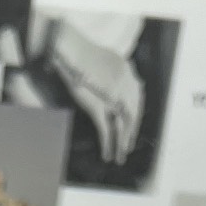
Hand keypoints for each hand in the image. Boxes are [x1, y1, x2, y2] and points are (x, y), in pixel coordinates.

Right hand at [50, 16, 144, 164]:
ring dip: (123, 143)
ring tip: (120, 157)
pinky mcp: (97, 105)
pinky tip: (107, 155)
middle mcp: (123, 83)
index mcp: (125, 70)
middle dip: (132, 132)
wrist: (69, 47)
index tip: (134, 125)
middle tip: (129, 146)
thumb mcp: (101, 60)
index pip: (137, 96)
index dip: (136, 113)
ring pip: (123, 124)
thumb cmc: (78, 52)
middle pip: (133, 112)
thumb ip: (110, 71)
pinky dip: (107, 144)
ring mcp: (112, 95)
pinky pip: (106, 129)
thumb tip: (117, 81)